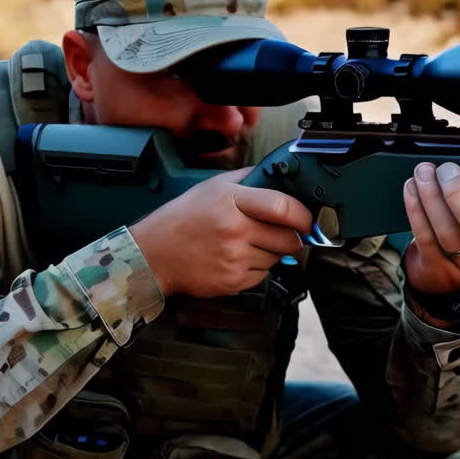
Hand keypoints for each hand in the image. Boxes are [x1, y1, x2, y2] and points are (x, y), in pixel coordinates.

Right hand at [129, 167, 312, 298]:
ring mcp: (234, 258)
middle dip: (292, 237)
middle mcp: (234, 230)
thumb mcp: (211, 187)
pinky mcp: (233, 281)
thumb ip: (246, 179)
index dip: (303, 215)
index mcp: (231, 201)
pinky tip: (237, 258)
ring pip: (278, 258)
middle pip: (288, 238)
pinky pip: (263, 275)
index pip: (283, 207)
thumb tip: (279, 177)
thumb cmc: (181, 219)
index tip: (307, 219)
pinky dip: (257, 268)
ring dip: (272, 253)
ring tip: (247, 244)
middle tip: (282, 233)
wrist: (152, 255)